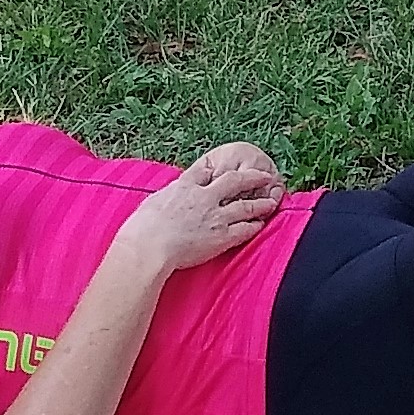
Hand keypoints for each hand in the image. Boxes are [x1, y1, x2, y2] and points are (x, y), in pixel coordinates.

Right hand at [127, 144, 283, 268]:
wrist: (149, 246)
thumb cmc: (141, 229)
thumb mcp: (151, 202)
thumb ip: (165, 198)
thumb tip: (164, 200)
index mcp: (184, 187)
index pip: (204, 171)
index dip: (216, 168)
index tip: (223, 167)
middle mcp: (204, 197)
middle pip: (234, 181)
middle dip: (252, 177)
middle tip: (265, 175)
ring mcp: (216, 216)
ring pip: (246, 206)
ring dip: (261, 204)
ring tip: (272, 202)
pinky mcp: (221, 236)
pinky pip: (244, 230)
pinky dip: (254, 226)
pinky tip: (261, 225)